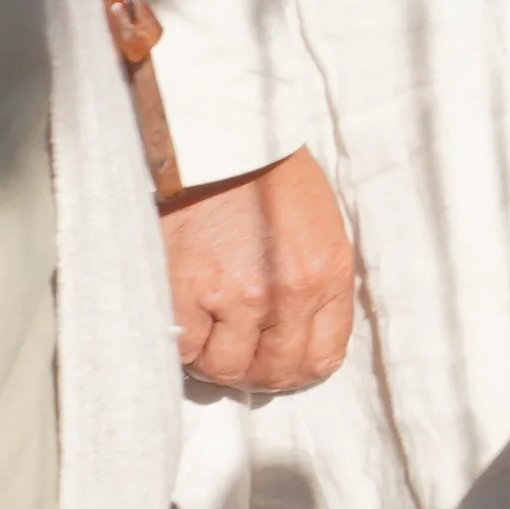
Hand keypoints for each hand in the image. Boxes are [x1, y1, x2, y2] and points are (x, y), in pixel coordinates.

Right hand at [163, 148, 359, 393]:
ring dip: (216, 360)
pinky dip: (183, 344)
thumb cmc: (272, 181)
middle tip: (238, 352)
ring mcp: (235, 294)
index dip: (296, 370)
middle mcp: (285, 293)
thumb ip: (319, 295)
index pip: (321, 361)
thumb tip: (303, 351)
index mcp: (326, 276)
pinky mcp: (186, 286)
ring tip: (209, 334)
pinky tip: (186, 321)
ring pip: (226, 368)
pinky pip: (184, 347)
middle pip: (273, 373)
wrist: (223, 135)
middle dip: (256, 371)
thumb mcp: (323, 233)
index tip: (276, 360)